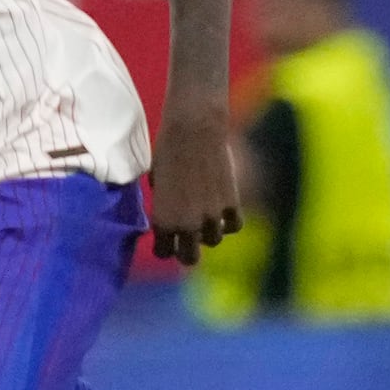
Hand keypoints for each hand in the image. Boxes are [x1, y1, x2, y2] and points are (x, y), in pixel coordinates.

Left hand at [146, 99, 242, 264]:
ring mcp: (211, 216)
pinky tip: (223, 213)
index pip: (163, 252)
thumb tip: (171, 210)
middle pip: (189, 258)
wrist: (194, 131)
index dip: (164, 247)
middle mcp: (187, 224)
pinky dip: (229, 222)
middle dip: (186, 253)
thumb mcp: (156, 182)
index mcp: (163, 221)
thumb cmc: (167, 151)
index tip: (166, 241)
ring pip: (213, 241)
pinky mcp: (231, 204)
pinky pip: (233, 225)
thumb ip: (164, 204)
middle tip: (187, 244)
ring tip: (206, 220)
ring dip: (208, 233)